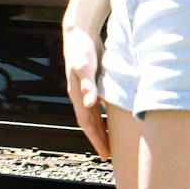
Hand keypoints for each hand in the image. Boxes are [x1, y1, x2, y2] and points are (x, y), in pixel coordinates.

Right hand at [63, 23, 110, 158]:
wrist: (78, 32)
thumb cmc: (81, 48)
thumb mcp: (85, 66)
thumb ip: (88, 84)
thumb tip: (90, 103)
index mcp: (77, 95)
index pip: (87, 123)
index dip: (95, 139)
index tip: (104, 154)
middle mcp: (80, 95)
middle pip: (90, 123)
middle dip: (99, 140)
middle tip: (108, 156)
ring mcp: (85, 90)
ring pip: (94, 116)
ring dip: (101, 130)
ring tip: (110, 143)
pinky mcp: (93, 83)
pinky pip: (98, 105)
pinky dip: (104, 115)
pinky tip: (113, 119)